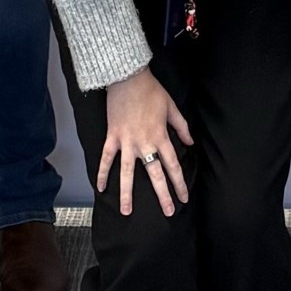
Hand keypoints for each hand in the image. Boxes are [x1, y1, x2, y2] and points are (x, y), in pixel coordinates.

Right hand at [98, 68, 192, 216]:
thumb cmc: (151, 91)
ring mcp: (126, 142)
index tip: (183, 198)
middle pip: (154, 174)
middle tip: (167, 212)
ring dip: (127, 193)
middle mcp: (144, 143)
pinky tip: (100, 188)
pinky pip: (106, 158)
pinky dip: (102, 173)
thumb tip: (190, 142)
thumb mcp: (172, 107)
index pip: (172, 166)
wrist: (127, 78)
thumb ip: (182, 127)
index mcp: (160, 137)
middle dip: (162, 195)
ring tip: (127, 211)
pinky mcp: (112, 137)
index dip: (179, 183)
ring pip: (127, 172)